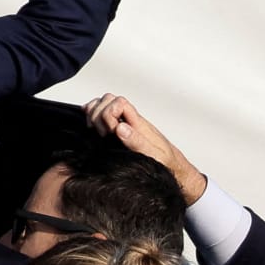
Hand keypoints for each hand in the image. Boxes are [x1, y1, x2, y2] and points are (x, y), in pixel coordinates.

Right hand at [84, 94, 207, 204]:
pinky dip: (93, 115)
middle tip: (102, 133)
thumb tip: (120, 128)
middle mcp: (130, 119)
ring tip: (97, 130)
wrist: (171, 165)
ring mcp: (124, 122)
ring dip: (95, 113)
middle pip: (109, 99)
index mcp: (138, 123)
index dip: (109, 113)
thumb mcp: (152, 154)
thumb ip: (136, 140)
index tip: (110, 131)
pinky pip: (103, 113)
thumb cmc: (163, 161)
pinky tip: (93, 127)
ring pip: (104, 103)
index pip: (120, 102)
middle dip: (99, 114)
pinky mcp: (119, 129)